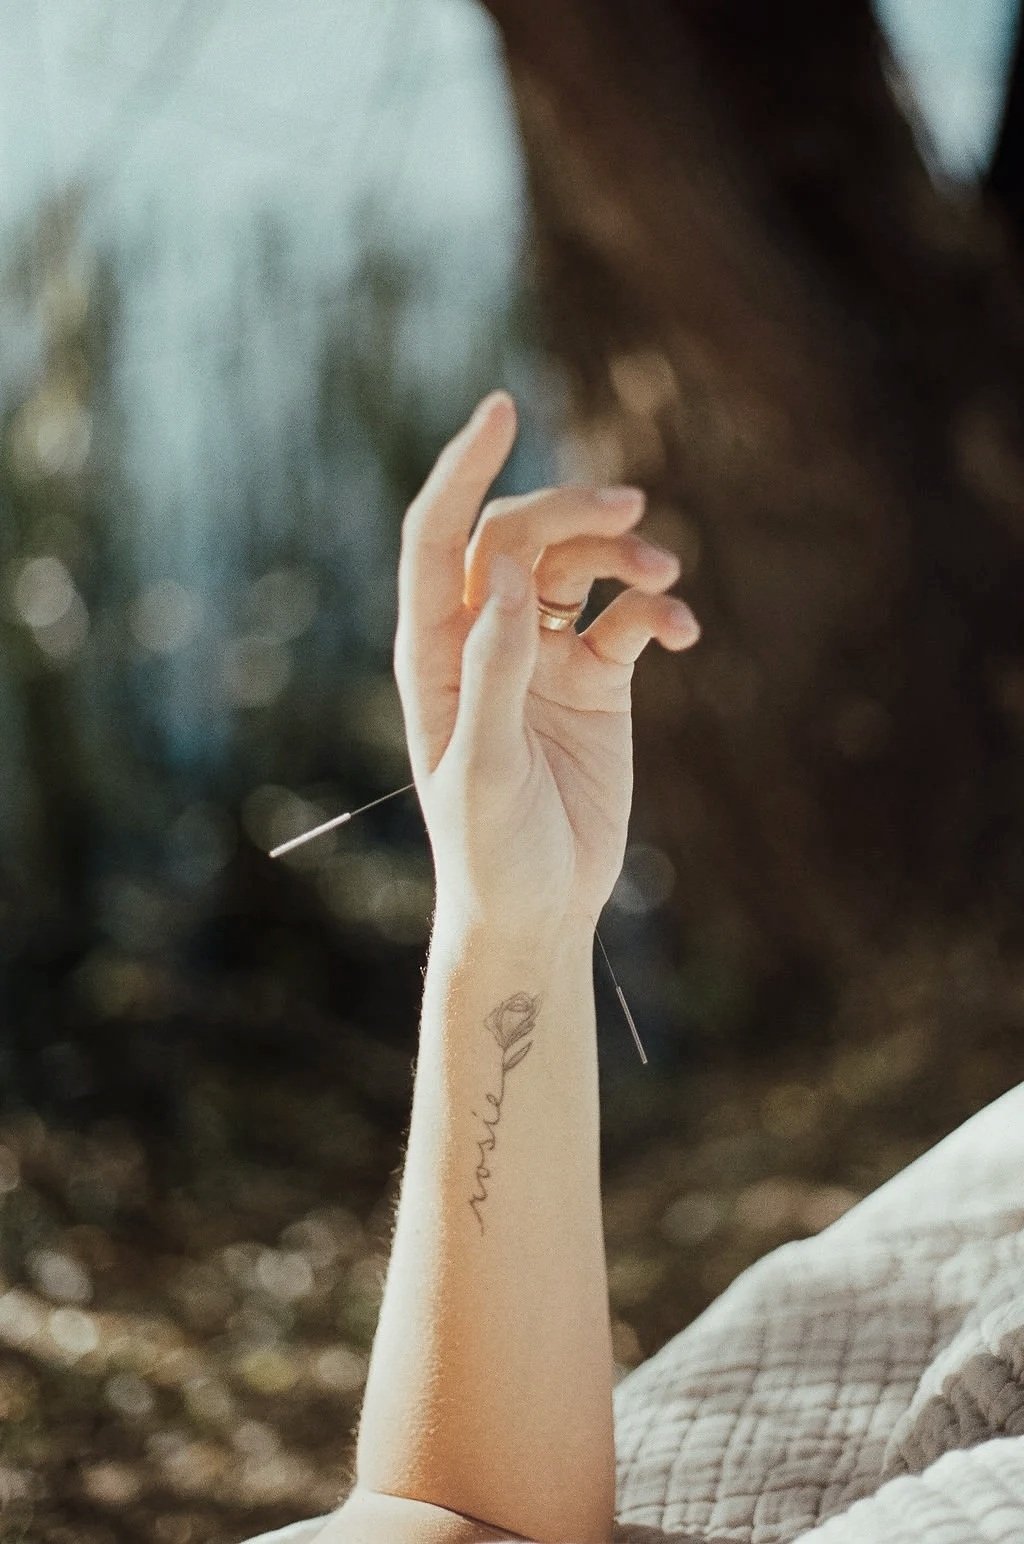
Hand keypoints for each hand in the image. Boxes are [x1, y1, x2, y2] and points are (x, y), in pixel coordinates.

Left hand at [393, 390, 699, 938]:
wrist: (539, 908)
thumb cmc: (490, 850)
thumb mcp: (482, 767)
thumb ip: (493, 671)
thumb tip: (509, 573)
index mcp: (434, 652)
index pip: (439, 537)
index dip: (464, 469)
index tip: (501, 408)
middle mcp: (483, 640)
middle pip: (520, 539)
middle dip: (572, 514)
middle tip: (629, 513)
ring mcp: (540, 656)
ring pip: (579, 568)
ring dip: (623, 557)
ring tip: (666, 577)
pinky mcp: (594, 681)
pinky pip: (626, 620)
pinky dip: (655, 613)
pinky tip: (680, 634)